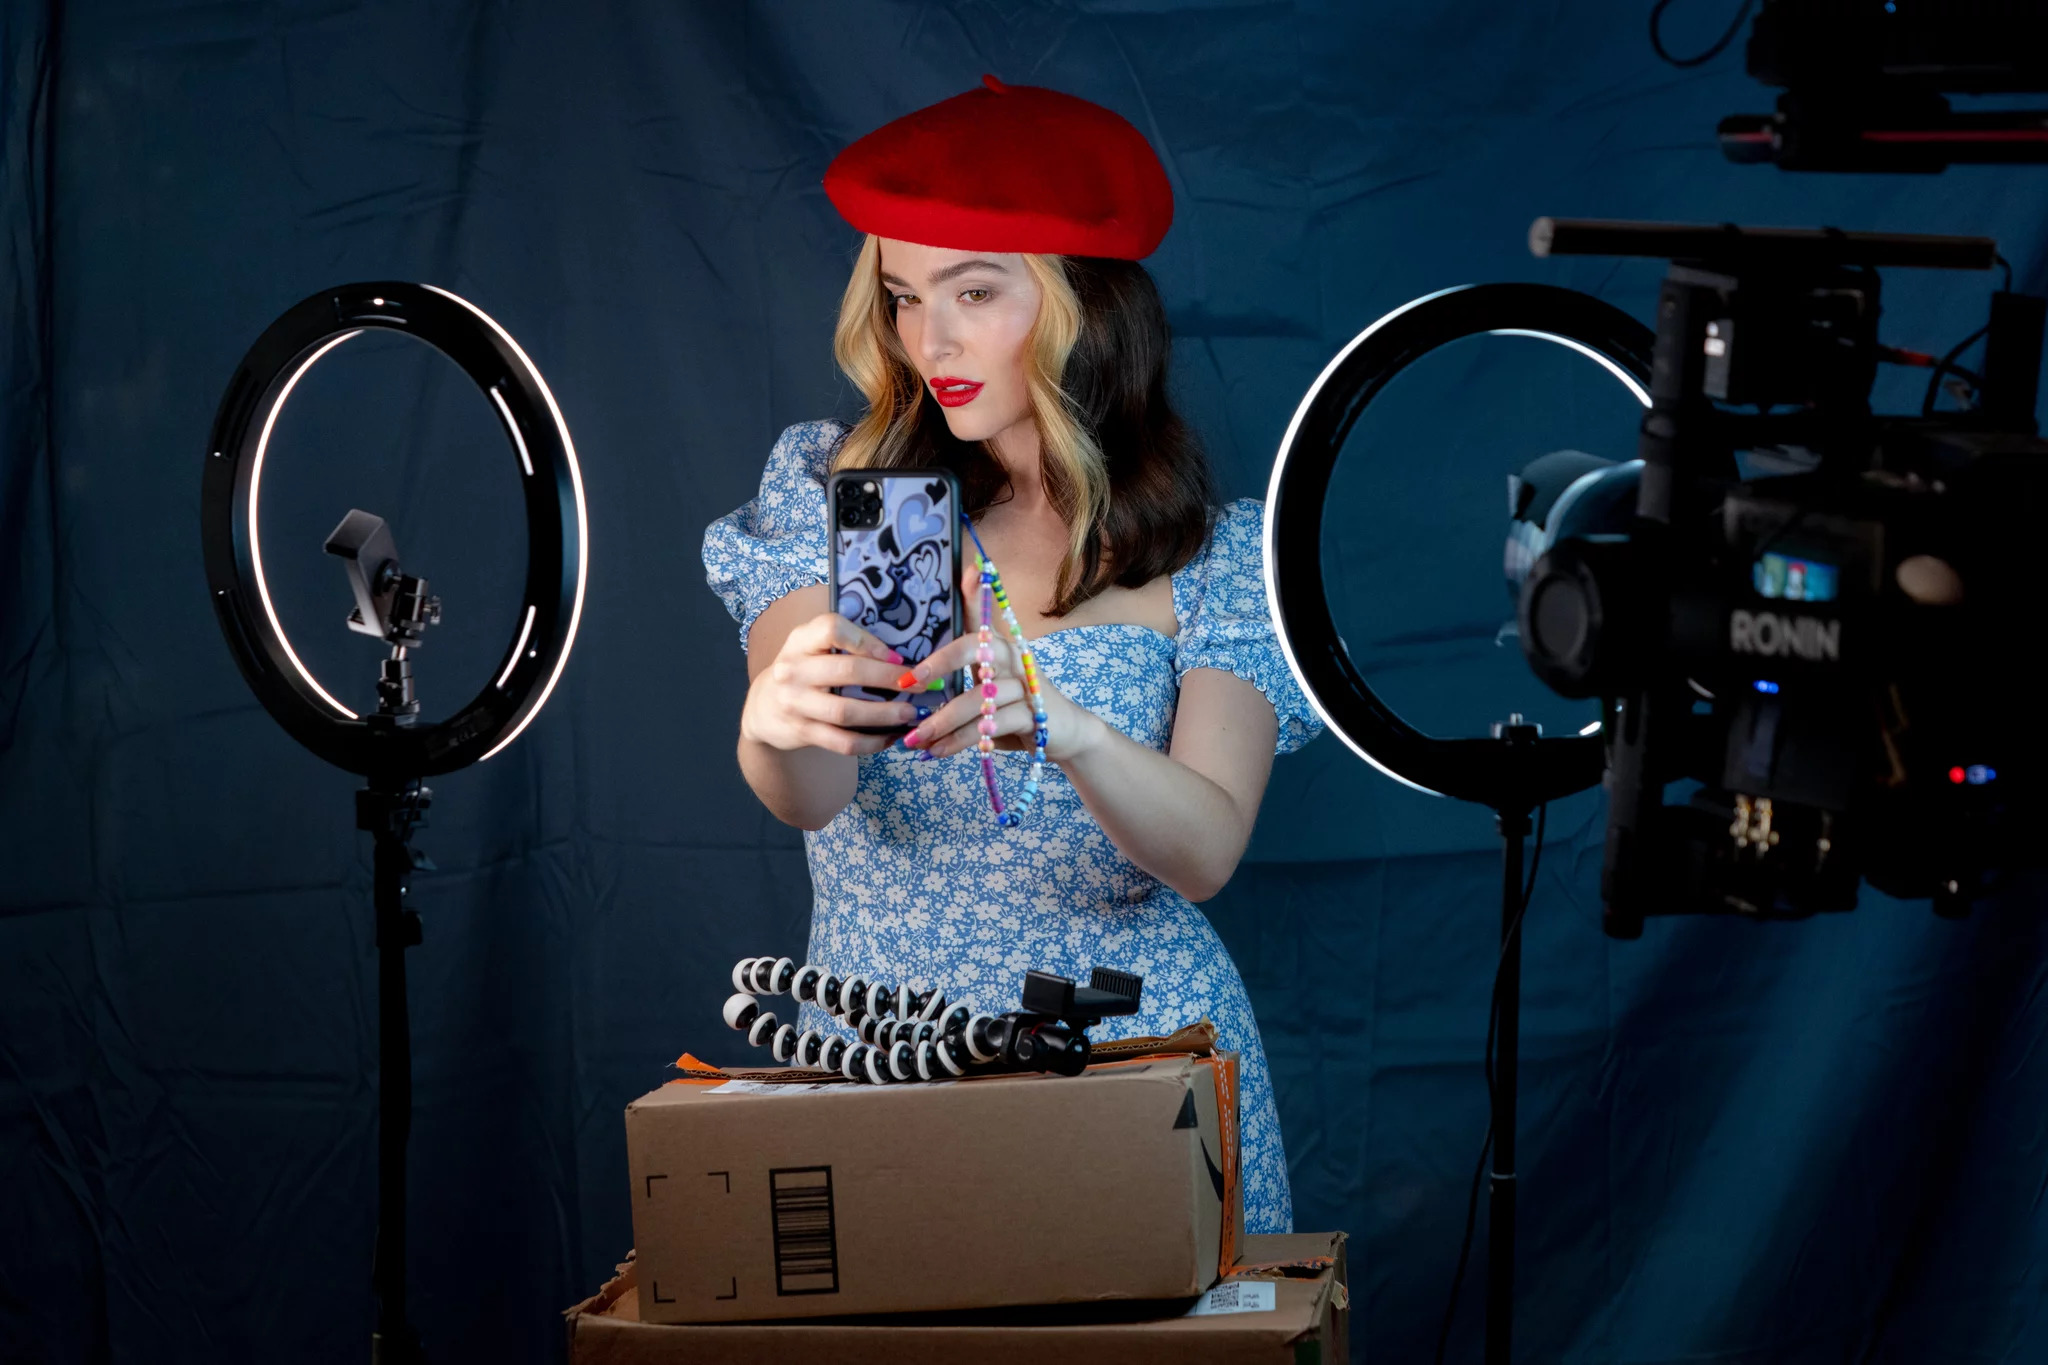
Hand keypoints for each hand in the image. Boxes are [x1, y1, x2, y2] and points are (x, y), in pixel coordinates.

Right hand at [741, 611, 918, 755]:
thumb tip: (901, 654)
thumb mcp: (811, 647)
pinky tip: (891, 737)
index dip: (867, 641)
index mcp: (800, 640)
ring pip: (847, 712)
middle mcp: (793, 670)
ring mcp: (795, 703)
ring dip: (885, 714)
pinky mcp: (802, 732)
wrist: (763, 707)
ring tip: (911, 714)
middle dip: (889, 679)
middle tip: (919, 684)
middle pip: (848, 672)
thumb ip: (844, 644)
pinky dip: (871, 742)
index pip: (831, 628)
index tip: (895, 654)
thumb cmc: (803, 671)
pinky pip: (843, 742)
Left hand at [896, 562, 1104, 761]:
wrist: (1067, 733)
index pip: (981, 615)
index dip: (972, 595)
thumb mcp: (993, 680)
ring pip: (977, 699)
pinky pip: (990, 726)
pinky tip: (939, 751)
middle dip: (940, 664)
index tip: (963, 576)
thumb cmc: (1019, 704)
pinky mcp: (1034, 715)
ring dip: (942, 722)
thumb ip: (965, 664)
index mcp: (1002, 645)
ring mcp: (1026, 686)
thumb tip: (930, 647)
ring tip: (916, 739)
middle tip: (909, 685)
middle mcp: (1015, 657)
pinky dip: (960, 741)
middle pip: (976, 649)